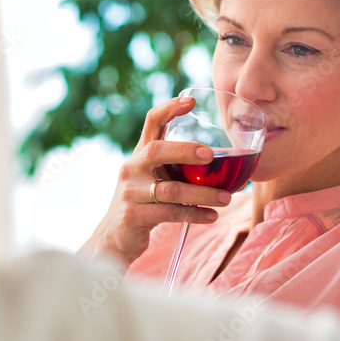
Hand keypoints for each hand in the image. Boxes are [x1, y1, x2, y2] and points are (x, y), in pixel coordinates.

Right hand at [80, 97, 232, 266]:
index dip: (170, 108)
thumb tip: (218, 164)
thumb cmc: (142, 205)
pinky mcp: (133, 215)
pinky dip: (194, 214)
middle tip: (211, 155)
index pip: (151, 123)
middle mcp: (132, 169)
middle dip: (186, 150)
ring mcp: (130, 192)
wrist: (113, 239)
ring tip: (226, 198)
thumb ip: (173, 168)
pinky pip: (169, 213)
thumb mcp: (151, 180)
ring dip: (202, 193)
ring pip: (170, 189)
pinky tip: (211, 216)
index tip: (191, 101)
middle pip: (157, 150)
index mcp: (139, 155)